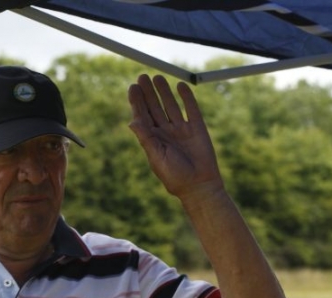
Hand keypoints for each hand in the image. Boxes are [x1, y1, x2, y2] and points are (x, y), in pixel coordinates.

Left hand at [127, 74, 223, 200]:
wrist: (199, 185)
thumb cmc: (175, 176)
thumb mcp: (157, 157)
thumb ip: (146, 138)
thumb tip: (132, 121)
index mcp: (152, 139)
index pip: (143, 116)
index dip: (137, 102)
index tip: (133, 87)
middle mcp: (165, 132)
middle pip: (154, 108)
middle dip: (148, 93)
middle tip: (142, 77)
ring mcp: (181, 129)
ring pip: (170, 105)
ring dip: (164, 92)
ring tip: (157, 77)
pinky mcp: (197, 128)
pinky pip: (190, 109)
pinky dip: (186, 97)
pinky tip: (180, 86)